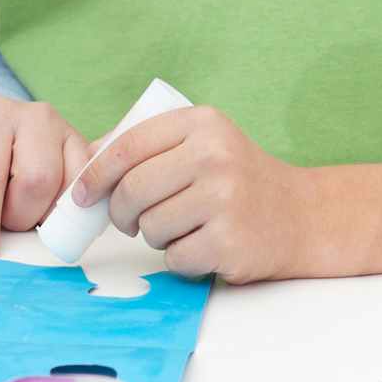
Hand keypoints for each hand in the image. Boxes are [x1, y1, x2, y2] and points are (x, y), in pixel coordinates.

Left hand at [0, 97, 85, 260]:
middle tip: (3, 220)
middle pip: (36, 180)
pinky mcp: (87, 150)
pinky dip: (69, 213)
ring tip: (23, 211)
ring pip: (66, 189)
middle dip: (17, 216)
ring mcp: (66, 130)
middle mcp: (33, 115)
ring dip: (43, 215)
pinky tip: (48, 211)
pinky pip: (89, 191)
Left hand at [67, 105, 307, 281]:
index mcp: (203, 124)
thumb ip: (151, 146)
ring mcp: (224, 199)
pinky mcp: (229, 241)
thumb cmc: (238, 180)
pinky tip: (203, 245)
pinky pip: (174, 257)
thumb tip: (86, 160)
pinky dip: (180, 258)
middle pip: (132, 190)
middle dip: (120, 212)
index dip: (95, 174)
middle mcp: (215, 156)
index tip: (82, 194)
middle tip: (128, 221)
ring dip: (155, 236)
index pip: (127, 146)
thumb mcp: (203, 143)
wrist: (299, 215)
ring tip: (180, 228)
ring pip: (150, 226)